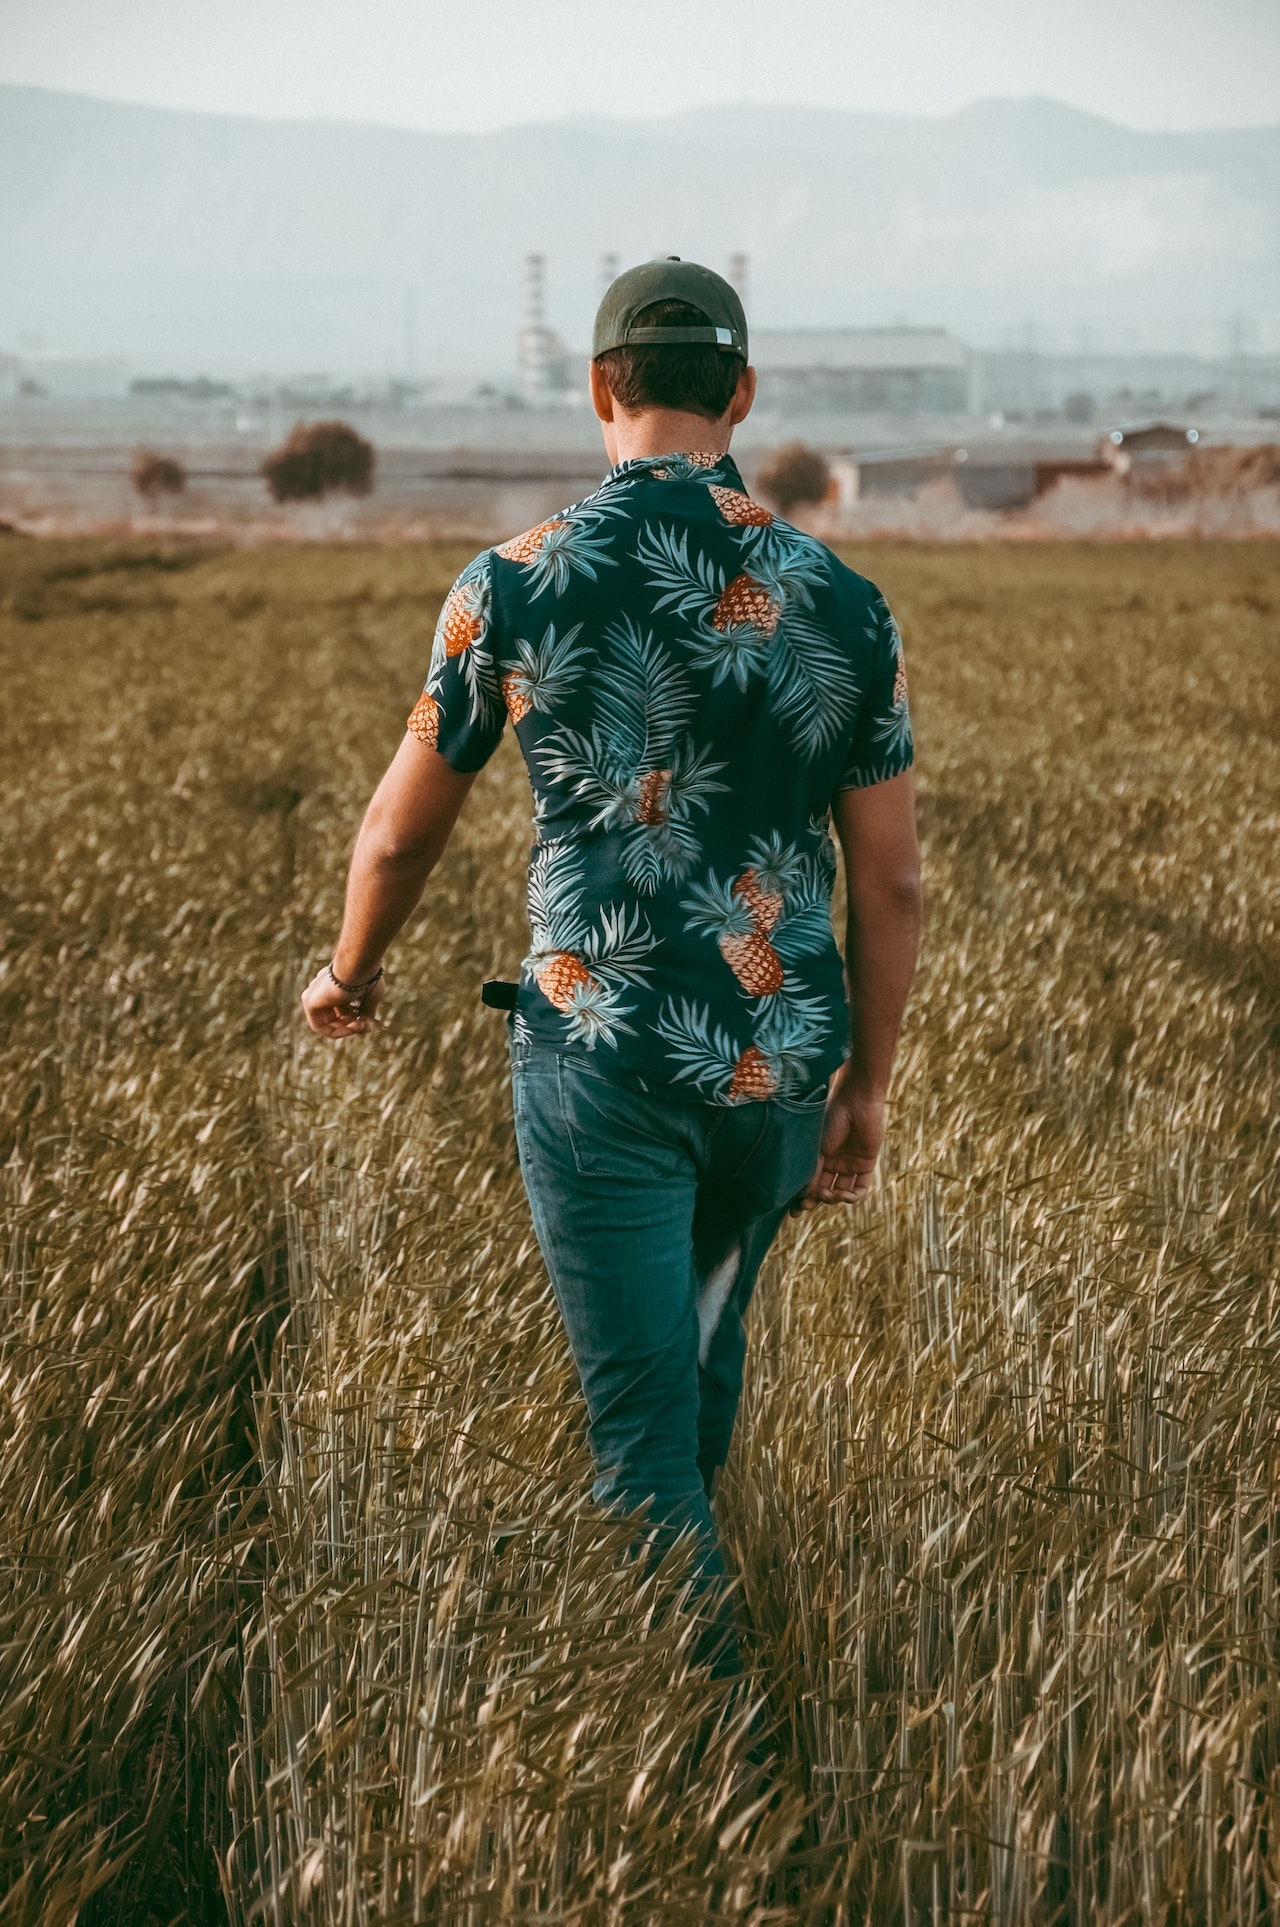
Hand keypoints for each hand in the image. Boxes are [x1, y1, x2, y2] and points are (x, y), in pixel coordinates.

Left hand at [300, 964, 384, 1038]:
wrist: (359, 968)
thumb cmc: (367, 979)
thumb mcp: (370, 1000)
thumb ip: (365, 1015)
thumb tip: (365, 1029)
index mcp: (335, 985)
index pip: (343, 1010)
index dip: (356, 1021)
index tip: (368, 1023)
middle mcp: (322, 989)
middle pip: (336, 1018)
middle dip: (352, 1026)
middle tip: (365, 1025)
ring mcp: (314, 995)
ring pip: (329, 1023)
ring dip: (348, 1030)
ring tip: (361, 1025)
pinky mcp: (309, 1002)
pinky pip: (320, 1027)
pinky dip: (337, 1031)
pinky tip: (352, 1027)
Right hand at [792, 1071, 884, 1214]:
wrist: (855, 1101)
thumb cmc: (831, 1119)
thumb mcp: (817, 1149)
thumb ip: (812, 1173)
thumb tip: (802, 1197)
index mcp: (818, 1156)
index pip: (810, 1183)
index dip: (802, 1198)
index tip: (794, 1212)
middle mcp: (834, 1162)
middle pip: (824, 1190)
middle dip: (816, 1201)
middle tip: (807, 1205)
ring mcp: (850, 1164)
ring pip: (841, 1192)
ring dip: (833, 1199)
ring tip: (827, 1194)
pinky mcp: (867, 1164)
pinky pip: (862, 1188)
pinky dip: (853, 1197)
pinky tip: (844, 1195)